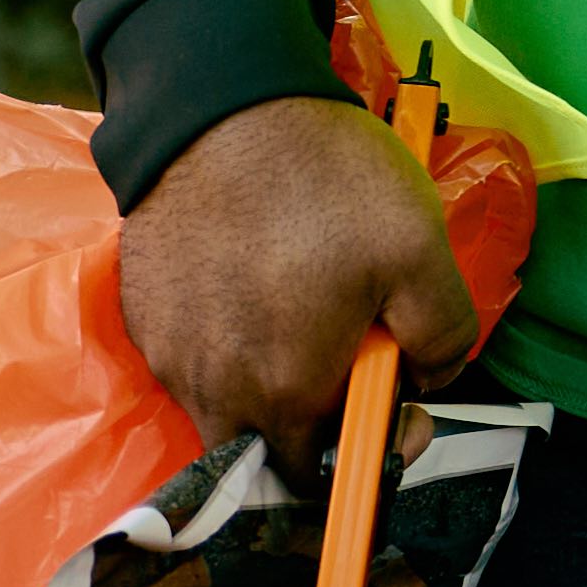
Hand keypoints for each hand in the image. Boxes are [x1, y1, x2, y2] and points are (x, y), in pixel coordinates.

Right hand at [117, 91, 484, 467]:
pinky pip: (193, 363)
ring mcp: (169, 355)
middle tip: (356, 357)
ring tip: (310, 313)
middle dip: (317, 425)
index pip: (319, 475)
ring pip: (226, 409)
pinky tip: (260, 291)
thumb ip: (443, 337)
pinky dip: (232, 349)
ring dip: (273, 384)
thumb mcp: (422, 252)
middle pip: (266, 450)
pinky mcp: (144, 317)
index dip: (368, 454)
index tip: (398, 407)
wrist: (219, 111)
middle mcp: (213, 390)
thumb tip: (428, 379)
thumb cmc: (326, 182)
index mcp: (286, 391)